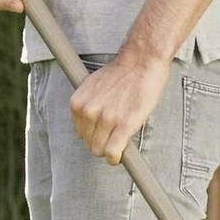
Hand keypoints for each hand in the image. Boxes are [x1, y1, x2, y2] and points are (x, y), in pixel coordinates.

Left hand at [69, 46, 169, 166]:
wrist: (141, 62)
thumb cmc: (121, 73)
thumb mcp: (92, 87)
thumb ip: (88, 105)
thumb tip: (89, 124)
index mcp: (78, 104)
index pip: (80, 133)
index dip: (93, 136)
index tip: (102, 135)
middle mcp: (89, 112)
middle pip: (89, 144)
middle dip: (101, 144)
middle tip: (113, 138)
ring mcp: (106, 119)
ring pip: (100, 150)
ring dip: (109, 151)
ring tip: (119, 144)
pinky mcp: (124, 125)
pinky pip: (113, 152)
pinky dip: (116, 158)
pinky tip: (120, 156)